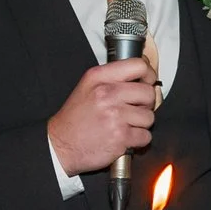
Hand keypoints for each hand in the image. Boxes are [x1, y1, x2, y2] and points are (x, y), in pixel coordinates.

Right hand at [47, 59, 156, 174]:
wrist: (61, 144)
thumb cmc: (75, 118)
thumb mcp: (88, 87)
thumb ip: (113, 79)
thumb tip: (143, 76)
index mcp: (99, 77)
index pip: (139, 65)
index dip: (148, 75)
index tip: (147, 82)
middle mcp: (107, 94)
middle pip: (148, 92)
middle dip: (145, 104)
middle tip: (132, 109)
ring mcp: (115, 115)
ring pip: (149, 116)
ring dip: (141, 124)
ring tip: (124, 124)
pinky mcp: (121, 136)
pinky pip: (146, 136)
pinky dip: (138, 139)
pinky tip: (123, 137)